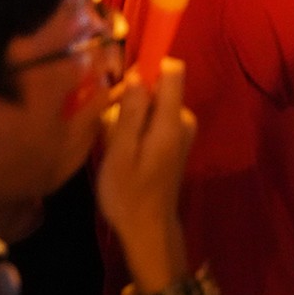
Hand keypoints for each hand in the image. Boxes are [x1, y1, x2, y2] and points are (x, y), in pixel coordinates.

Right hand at [97, 61, 194, 286]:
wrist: (148, 230)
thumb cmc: (129, 194)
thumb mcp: (121, 153)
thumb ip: (132, 113)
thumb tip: (138, 74)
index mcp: (172, 121)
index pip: (173, 70)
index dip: (149, 65)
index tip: (123, 81)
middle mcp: (184, 121)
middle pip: (161, 86)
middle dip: (134, 94)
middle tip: (110, 120)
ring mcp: (182, 131)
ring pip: (155, 102)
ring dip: (133, 112)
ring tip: (114, 138)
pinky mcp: (176, 141)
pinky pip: (157, 117)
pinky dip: (139, 124)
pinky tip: (123, 146)